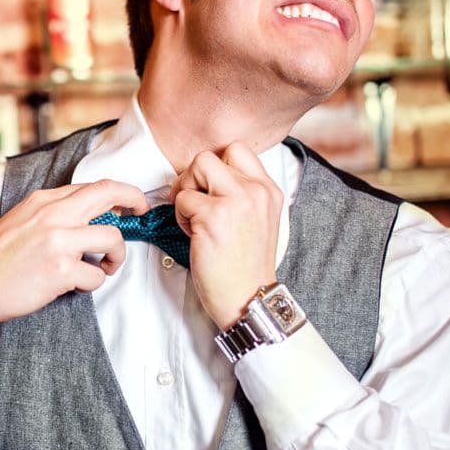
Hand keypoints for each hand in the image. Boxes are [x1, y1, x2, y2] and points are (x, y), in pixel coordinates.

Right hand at [0, 179, 149, 323]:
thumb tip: (89, 214)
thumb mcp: (21, 220)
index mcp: (43, 200)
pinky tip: (75, 287)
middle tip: (142, 213)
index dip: (119, 192)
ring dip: (116, 256)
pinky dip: (92, 285)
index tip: (130, 203)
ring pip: (112, 237)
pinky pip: (96, 276)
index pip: (92, 186)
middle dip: (135, 200)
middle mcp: (52, 214)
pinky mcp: (60, 270)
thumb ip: (52, 213)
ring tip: (104, 267)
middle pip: (109, 195)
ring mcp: (58, 241)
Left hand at [171, 143, 282, 328]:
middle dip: (193, 177)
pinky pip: (182, 199)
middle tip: (194, 204)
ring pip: (195, 167)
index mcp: (268, 190)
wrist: (248, 299)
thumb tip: (206, 176)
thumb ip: (241, 194)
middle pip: (209, 156)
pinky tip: (194, 235)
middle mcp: (256, 191)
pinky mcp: (214, 216)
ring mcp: (236, 201)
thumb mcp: (258, 220)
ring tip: (195, 219)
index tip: (210, 191)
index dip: (215, 167)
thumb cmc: (244, 265)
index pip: (236, 150)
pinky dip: (181, 216)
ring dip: (186, 192)